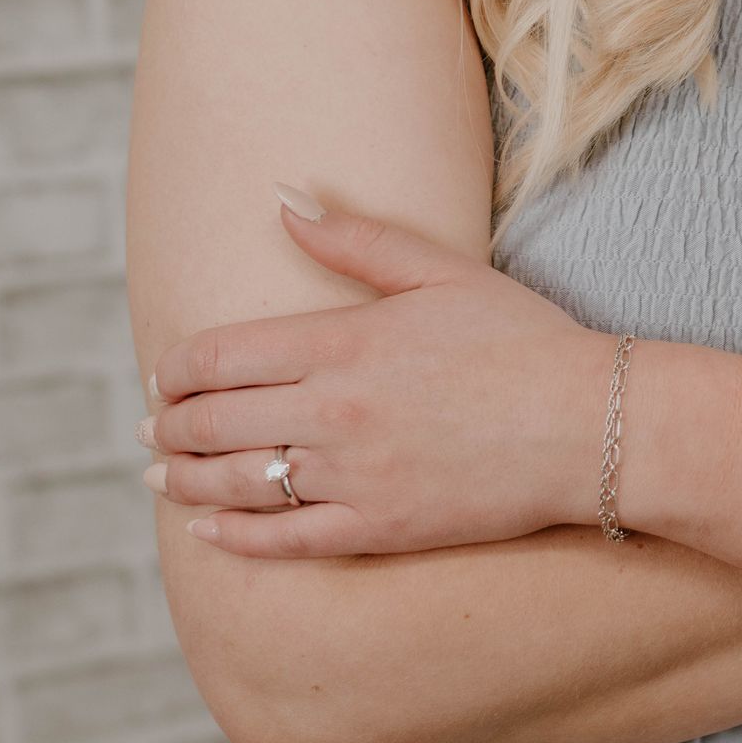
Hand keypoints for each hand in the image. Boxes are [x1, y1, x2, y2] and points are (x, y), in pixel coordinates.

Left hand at [142, 196, 620, 557]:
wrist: (590, 425)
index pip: (221, 357)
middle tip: (151, 427)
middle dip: (171, 424)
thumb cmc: (522, 339)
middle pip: (215, 421)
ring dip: (185, 480)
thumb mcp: (439, 271)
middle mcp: (333, 413)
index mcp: (342, 343)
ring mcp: (353, 477)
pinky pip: (284, 542)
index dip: (177, 368)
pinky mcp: (378, 529)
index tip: (163, 374)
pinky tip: (205, 531)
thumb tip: (281, 200)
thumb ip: (354, 239)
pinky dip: (234, 538)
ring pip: (237, 484)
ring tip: (160, 474)